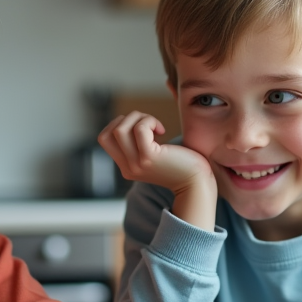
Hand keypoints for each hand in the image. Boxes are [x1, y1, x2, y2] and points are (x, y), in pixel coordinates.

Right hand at [98, 111, 216, 228]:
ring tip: (156, 126)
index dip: (119, 124)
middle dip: (127, 119)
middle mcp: (127, 168)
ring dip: (139, 118)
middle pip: (107, 134)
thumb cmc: (181, 165)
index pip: (105, 139)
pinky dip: (149, 121)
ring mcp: (136, 164)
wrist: (197, 183)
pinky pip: (139, 130)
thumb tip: (131, 120)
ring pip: (120, 129)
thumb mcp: (153, 156)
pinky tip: (163, 130)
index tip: (141, 128)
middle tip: (148, 124)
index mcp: (126, 167)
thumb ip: (139, 146)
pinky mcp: (149, 158)